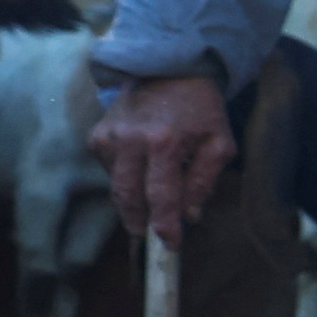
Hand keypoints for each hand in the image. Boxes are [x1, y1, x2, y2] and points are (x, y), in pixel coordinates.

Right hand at [90, 72, 234, 245]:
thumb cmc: (201, 110)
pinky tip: (142, 169)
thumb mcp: (220, 143)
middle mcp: (130, 141)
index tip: (171, 245)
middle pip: (128, 197)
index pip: (161, 196)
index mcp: (164, 143)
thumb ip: (205, 181)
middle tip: (150, 239)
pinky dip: (125, 179)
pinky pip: (109, 170)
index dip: (165, 225)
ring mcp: (109, 137)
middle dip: (139, 223)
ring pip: (116, 186)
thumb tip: (190, 215)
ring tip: (150, 205)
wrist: (169, 70)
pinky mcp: (97, 135)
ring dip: (132, 202)